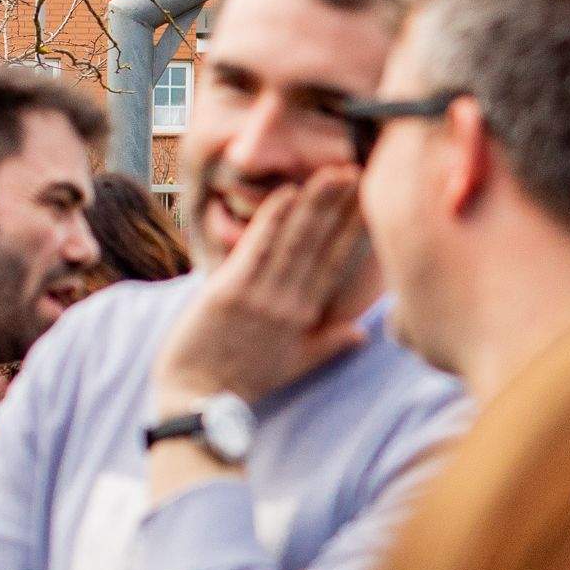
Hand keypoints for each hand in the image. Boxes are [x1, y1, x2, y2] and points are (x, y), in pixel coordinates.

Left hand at [153, 169, 370, 417]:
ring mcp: (262, 296)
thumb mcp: (295, 366)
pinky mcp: (231, 292)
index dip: (353, 228)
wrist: (200, 401)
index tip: (369, 199)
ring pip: (295, 241)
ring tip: (332, 172)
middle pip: (321, 244)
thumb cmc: (244, 382)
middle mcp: (290, 302)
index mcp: (306, 315)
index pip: (336, 262)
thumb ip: (330, 345)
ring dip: (314, 203)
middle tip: (358, 168)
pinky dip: (272, 219)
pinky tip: (287, 192)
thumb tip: (362, 332)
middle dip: (339, 204)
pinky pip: (258, 248)